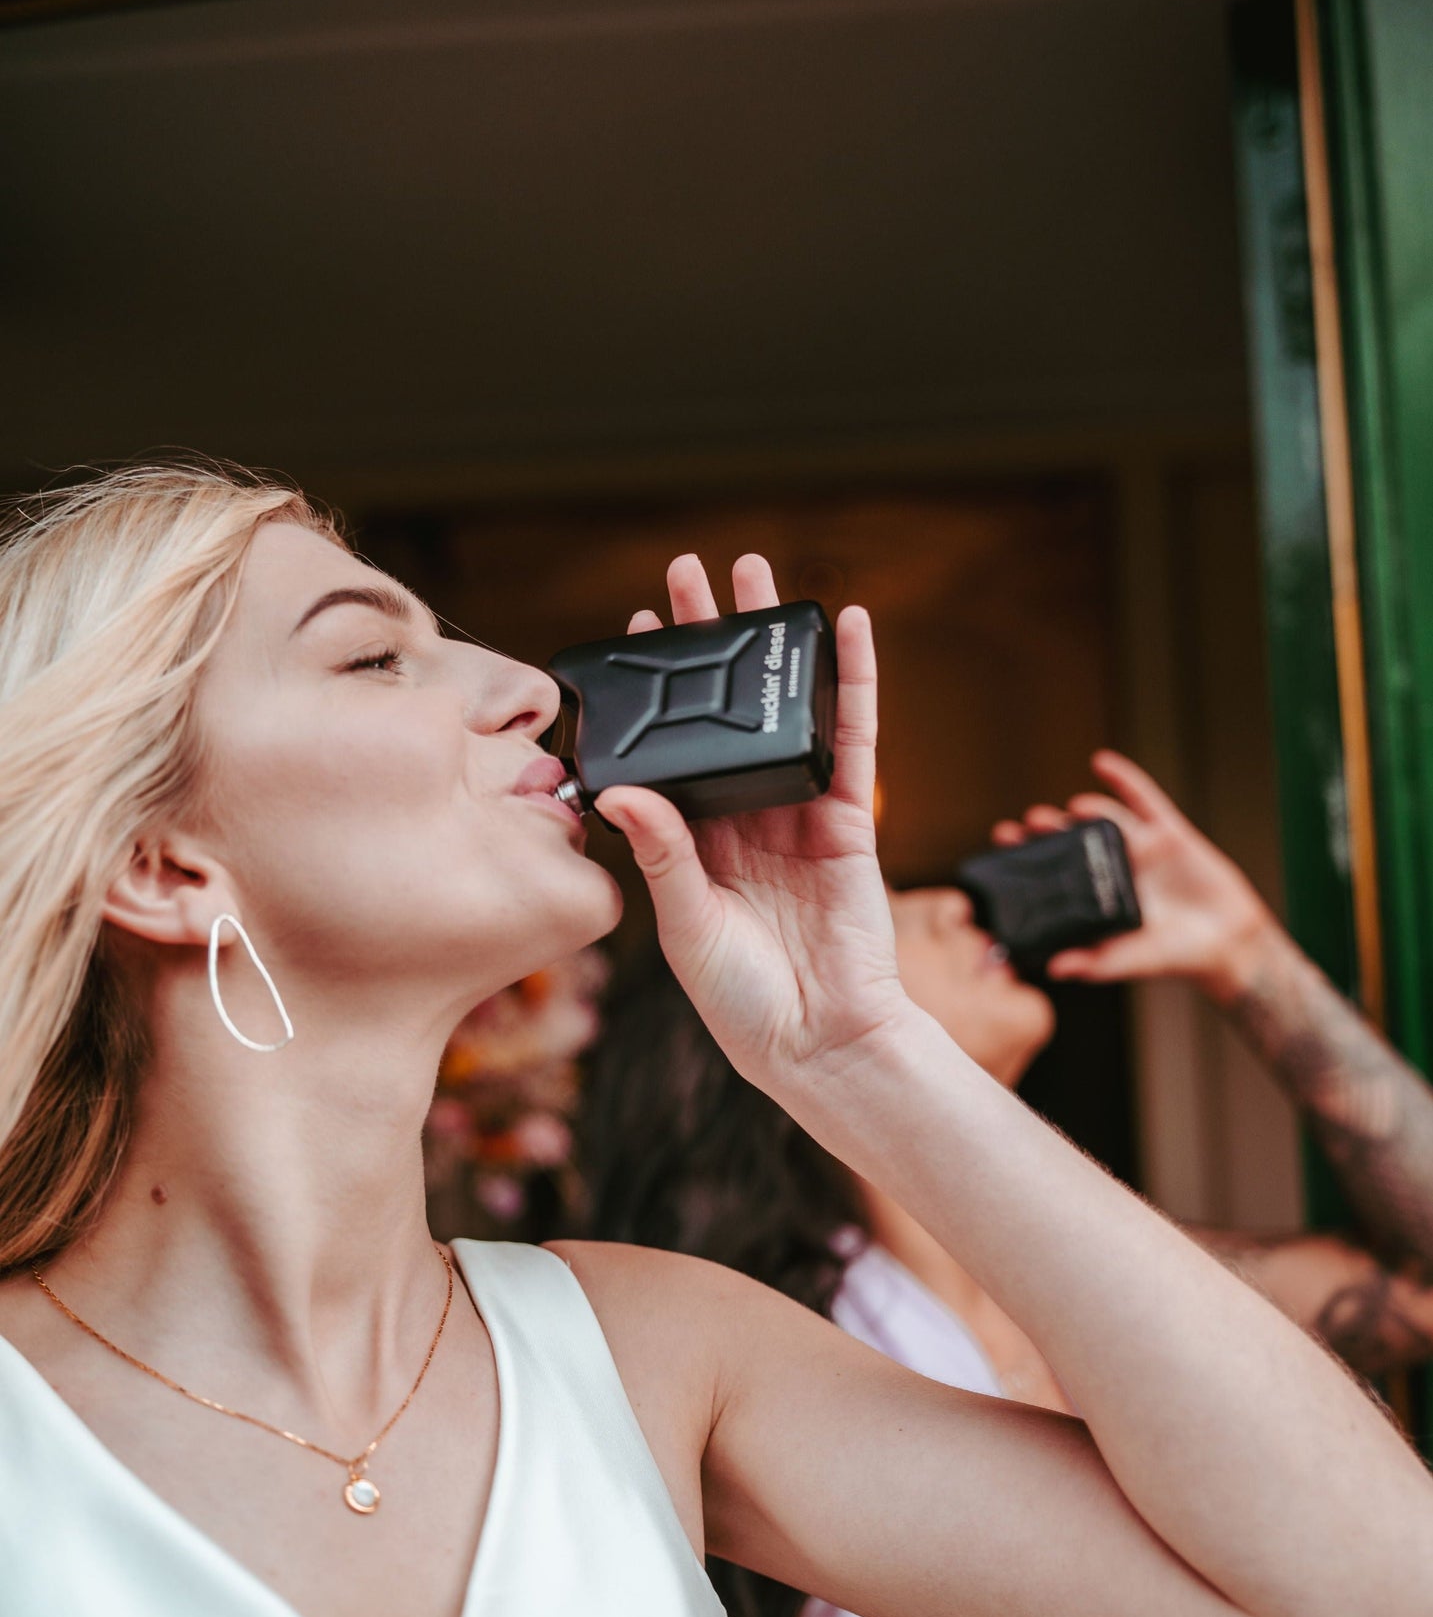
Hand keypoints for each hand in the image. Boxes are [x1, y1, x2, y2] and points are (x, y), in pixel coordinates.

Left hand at [593, 554, 909, 1101]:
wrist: (820, 1044)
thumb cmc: (743, 1002)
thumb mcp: (685, 927)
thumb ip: (662, 857)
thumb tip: (623, 790)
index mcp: (692, 840)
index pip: (670, 747)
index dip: (658, 691)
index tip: (637, 633)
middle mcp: (742, 815)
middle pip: (723, 711)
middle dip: (710, 641)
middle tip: (694, 573)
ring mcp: (797, 813)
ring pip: (783, 709)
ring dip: (773, 642)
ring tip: (759, 573)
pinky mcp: (849, 820)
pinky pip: (851, 739)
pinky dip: (854, 682)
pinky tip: (848, 628)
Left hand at [990, 750, 1279, 999]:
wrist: (1227, 943)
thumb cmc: (1173, 955)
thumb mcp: (1127, 961)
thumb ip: (1092, 963)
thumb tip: (1052, 969)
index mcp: (1095, 895)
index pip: (1053, 871)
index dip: (1027, 857)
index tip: (1002, 843)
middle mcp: (1111, 867)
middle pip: (1072, 840)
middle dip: (1048, 830)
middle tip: (1027, 824)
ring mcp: (1139, 847)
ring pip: (1104, 819)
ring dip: (1085, 809)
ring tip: (1070, 808)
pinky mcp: (1169, 832)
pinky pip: (1144, 799)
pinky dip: (1124, 779)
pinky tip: (1102, 762)